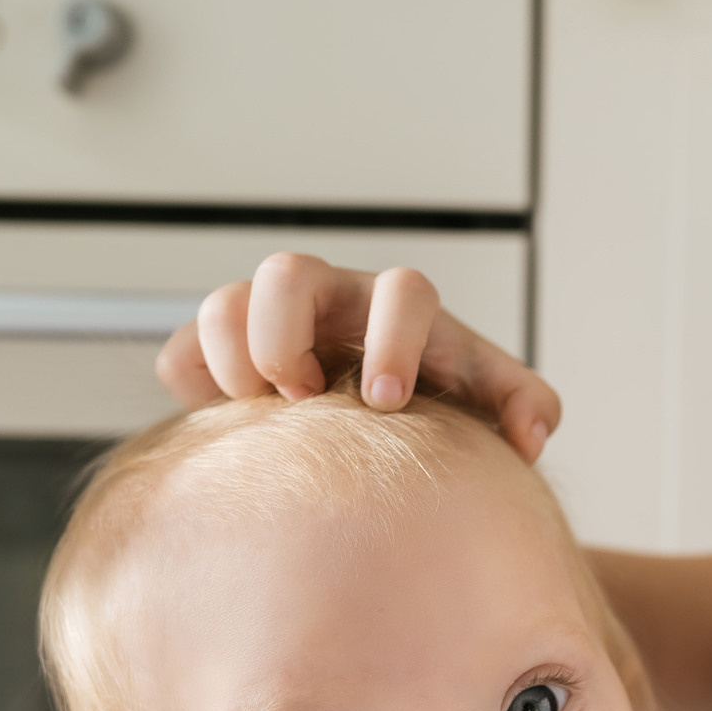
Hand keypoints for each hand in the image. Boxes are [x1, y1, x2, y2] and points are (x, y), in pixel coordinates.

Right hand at [156, 253, 561, 461]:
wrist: (377, 429)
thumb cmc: (436, 405)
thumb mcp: (486, 405)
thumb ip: (525, 406)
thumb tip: (530, 437)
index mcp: (399, 310)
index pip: (402, 291)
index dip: (393, 338)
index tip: (388, 400)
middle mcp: (329, 302)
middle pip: (288, 273)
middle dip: (288, 335)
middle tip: (304, 400)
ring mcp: (267, 323)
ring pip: (226, 303)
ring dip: (234, 358)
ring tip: (261, 415)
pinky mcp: (219, 358)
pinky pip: (181, 353)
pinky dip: (193, 384)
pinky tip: (225, 427)